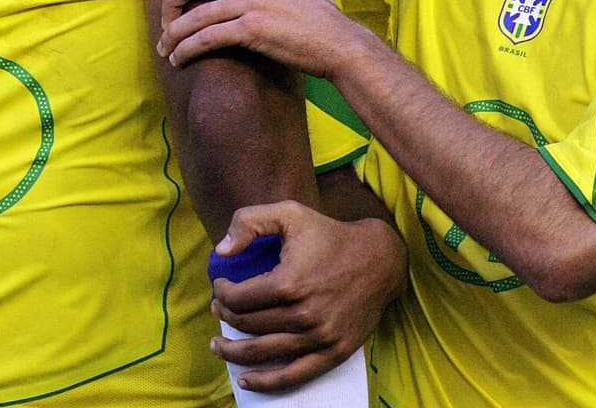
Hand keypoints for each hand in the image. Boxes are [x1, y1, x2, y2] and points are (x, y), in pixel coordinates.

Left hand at [158, 0, 345, 75]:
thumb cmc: (325, 12)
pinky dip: (188, 49)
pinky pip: (208, 38)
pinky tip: (180, 59)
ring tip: (165, 48)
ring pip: (197, 13)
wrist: (339, 44)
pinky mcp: (252, 30)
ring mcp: (251, 4)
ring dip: (174, 32)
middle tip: (164, 16)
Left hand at [211, 201, 407, 392]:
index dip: (222, 293)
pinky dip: (267, 382)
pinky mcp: (334, 353)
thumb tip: (221, 251)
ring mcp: (319, 338)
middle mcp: (303, 315)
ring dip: (234, 353)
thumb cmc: (329, 234)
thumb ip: (249, 222)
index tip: (220, 286)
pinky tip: (246, 379)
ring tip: (218, 346)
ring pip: (264, 354)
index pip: (240, 299)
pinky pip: (294, 376)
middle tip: (217, 310)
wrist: (378, 260)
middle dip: (225, 318)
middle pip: (248, 326)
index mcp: (289, 283)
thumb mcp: (289, 213)